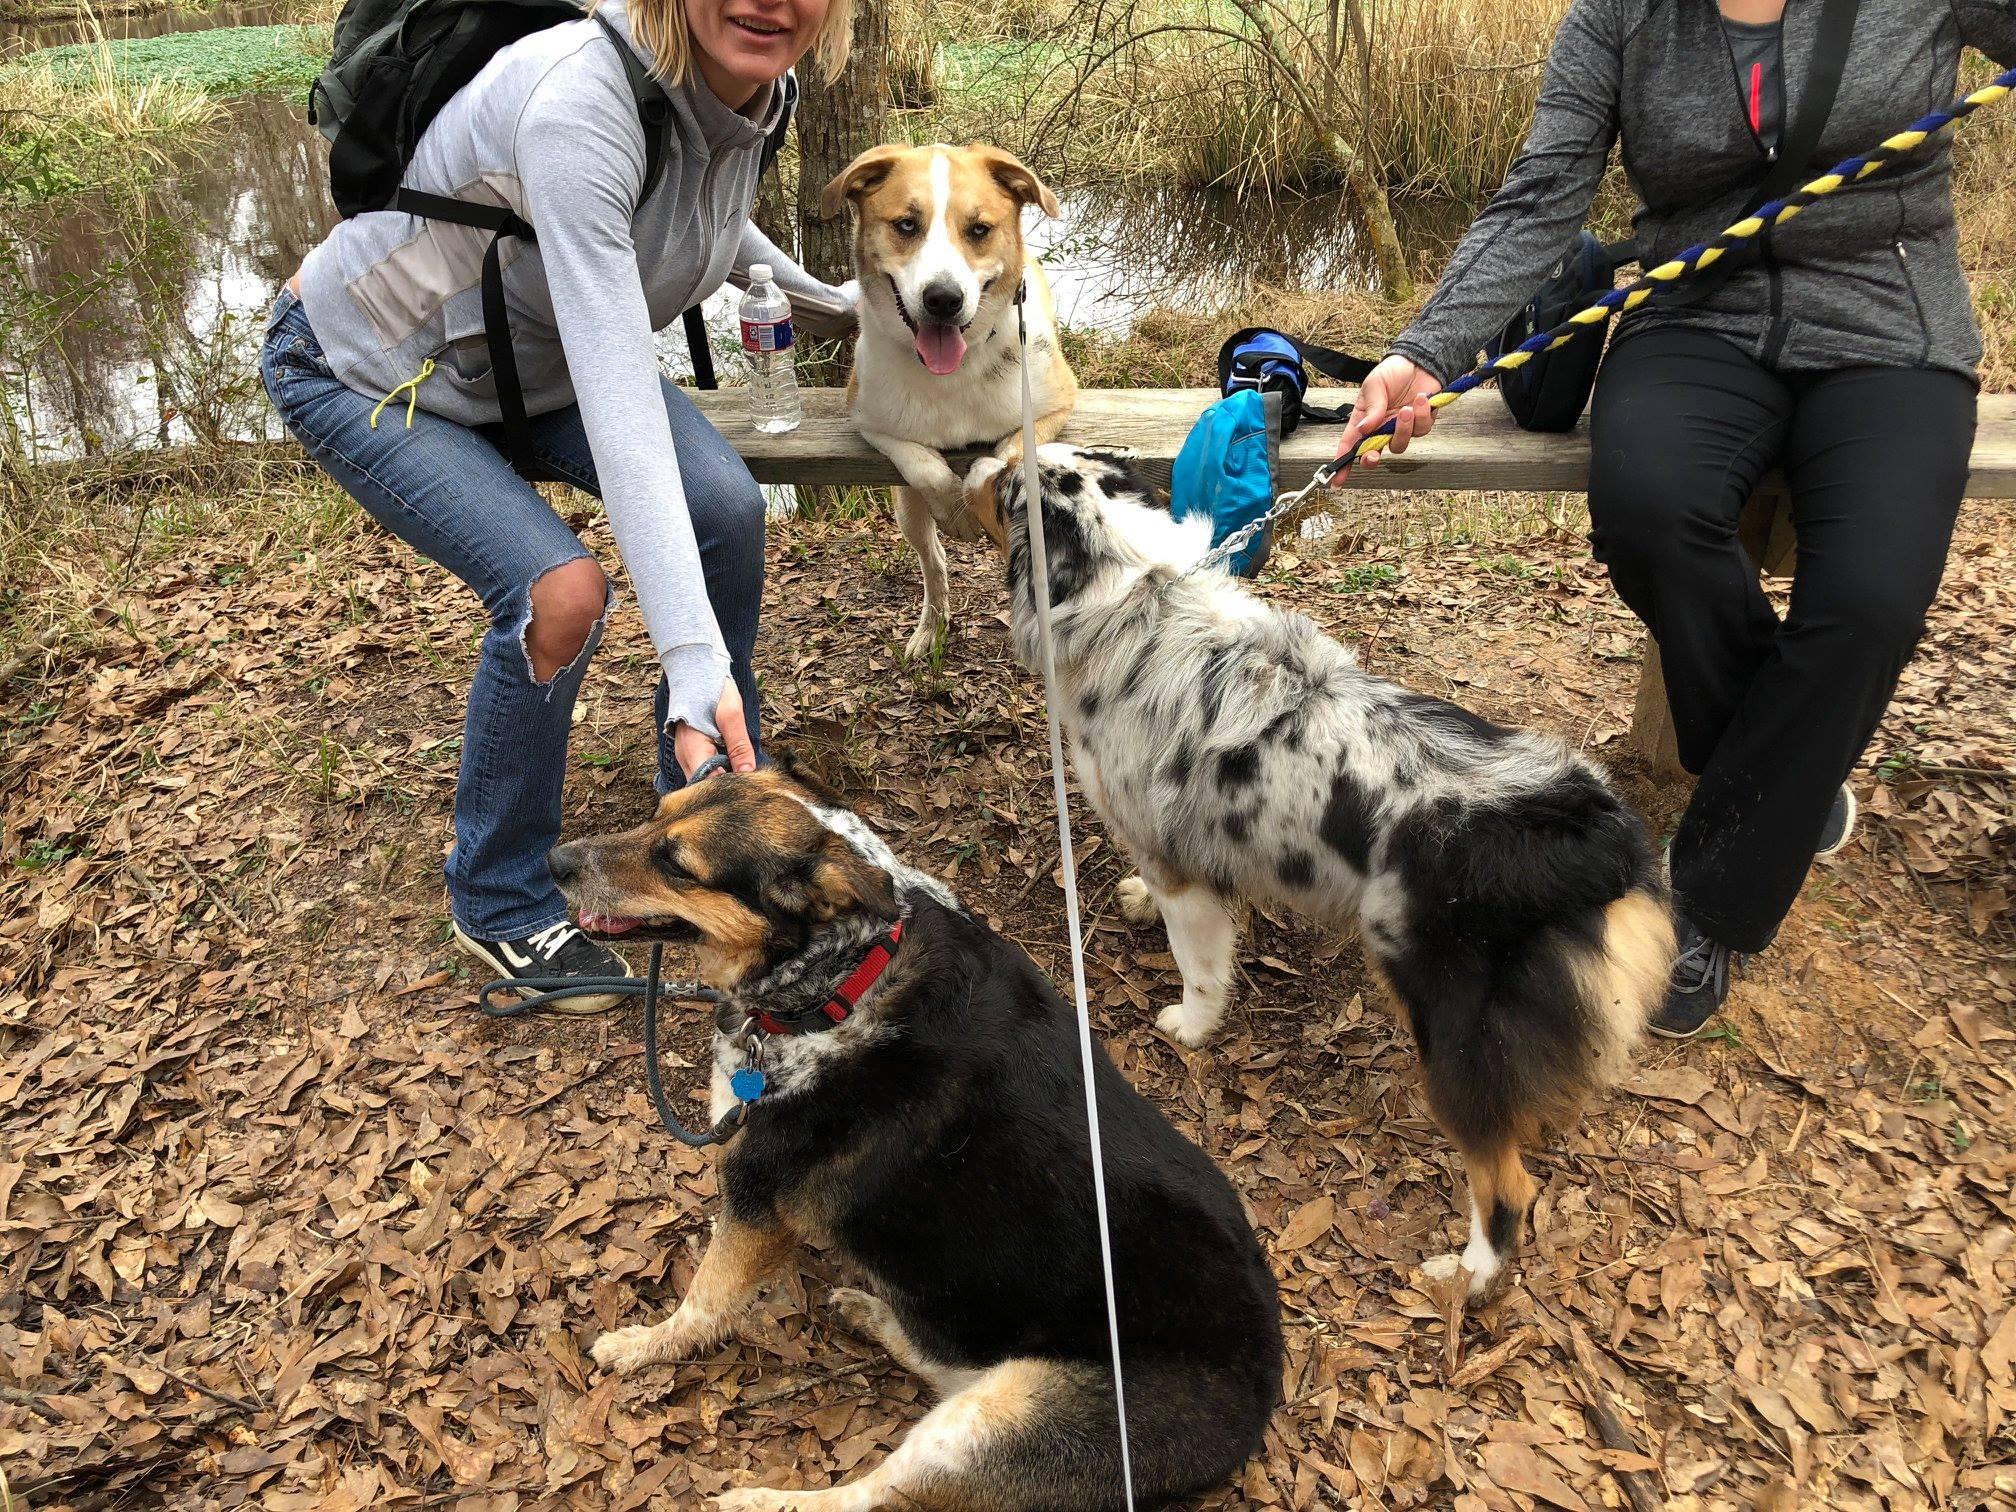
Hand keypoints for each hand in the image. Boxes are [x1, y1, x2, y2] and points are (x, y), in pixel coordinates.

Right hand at [673, 678, 756, 780]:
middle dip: (727, 790)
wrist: (695, 671)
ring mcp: (685, 756)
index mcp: (692, 750)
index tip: (750, 790)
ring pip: (703, 782)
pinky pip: (703, 772)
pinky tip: (736, 772)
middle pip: (704, 787)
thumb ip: (739, 746)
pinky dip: (718, 775)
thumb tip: (748, 773)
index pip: (709, 784)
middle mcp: (684, 758)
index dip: (729, 790)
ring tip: (746, 782)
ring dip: (723, 783)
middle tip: (751, 789)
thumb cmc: (712, 690)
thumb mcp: (731, 715)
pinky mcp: (691, 753)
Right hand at [1331, 355, 1441, 479]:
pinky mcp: (1421, 424)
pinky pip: (1421, 430)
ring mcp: (1401, 428)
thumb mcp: (1374, 385)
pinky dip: (1422, 415)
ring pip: (1400, 444)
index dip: (1342, 463)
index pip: (1350, 445)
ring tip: (1407, 407)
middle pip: (1374, 454)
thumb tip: (1365, 429)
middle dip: (1372, 458)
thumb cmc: (1391, 372)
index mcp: (1364, 420)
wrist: (1419, 361)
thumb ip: (1371, 408)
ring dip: (1403, 428)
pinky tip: (1421, 399)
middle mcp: (1381, 429)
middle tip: (1373, 454)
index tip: (1336, 480)